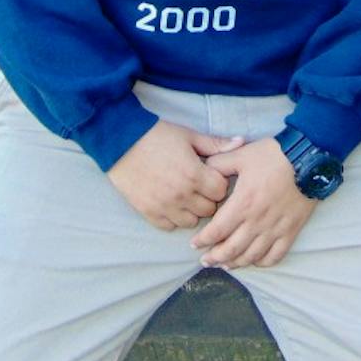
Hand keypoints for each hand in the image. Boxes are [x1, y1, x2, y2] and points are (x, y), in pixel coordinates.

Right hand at [106, 120, 243, 230]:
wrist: (120, 141)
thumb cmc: (156, 135)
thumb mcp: (188, 136)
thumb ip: (216, 144)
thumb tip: (241, 142)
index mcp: (194, 174)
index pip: (221, 192)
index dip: (218, 182)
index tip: (211, 175)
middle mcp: (181, 195)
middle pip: (209, 209)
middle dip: (208, 198)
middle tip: (199, 185)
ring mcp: (164, 206)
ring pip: (191, 222)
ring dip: (192, 210)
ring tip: (186, 195)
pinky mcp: (148, 213)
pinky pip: (170, 226)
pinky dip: (173, 217)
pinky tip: (171, 202)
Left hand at [191, 138, 315, 269]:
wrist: (309, 159)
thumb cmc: (274, 156)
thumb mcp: (242, 154)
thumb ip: (220, 163)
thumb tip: (206, 168)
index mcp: (242, 203)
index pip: (217, 231)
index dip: (203, 240)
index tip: (195, 244)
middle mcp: (257, 221)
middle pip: (231, 249)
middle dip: (215, 258)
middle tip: (205, 261)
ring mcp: (275, 229)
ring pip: (252, 256)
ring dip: (236, 263)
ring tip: (225, 265)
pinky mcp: (291, 231)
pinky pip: (276, 255)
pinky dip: (263, 262)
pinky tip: (254, 261)